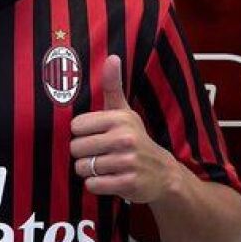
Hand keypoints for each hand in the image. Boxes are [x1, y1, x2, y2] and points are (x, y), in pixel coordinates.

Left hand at [69, 55, 181, 203]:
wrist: (164, 173)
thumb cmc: (136, 139)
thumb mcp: (125, 112)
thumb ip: (113, 86)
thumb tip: (112, 57)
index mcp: (120, 119)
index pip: (76, 126)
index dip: (81, 134)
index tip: (94, 136)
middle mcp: (125, 138)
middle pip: (76, 148)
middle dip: (83, 155)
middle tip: (99, 154)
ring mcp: (127, 162)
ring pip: (83, 168)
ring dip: (89, 171)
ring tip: (104, 167)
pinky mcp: (128, 183)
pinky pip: (93, 185)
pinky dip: (96, 185)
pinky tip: (109, 179)